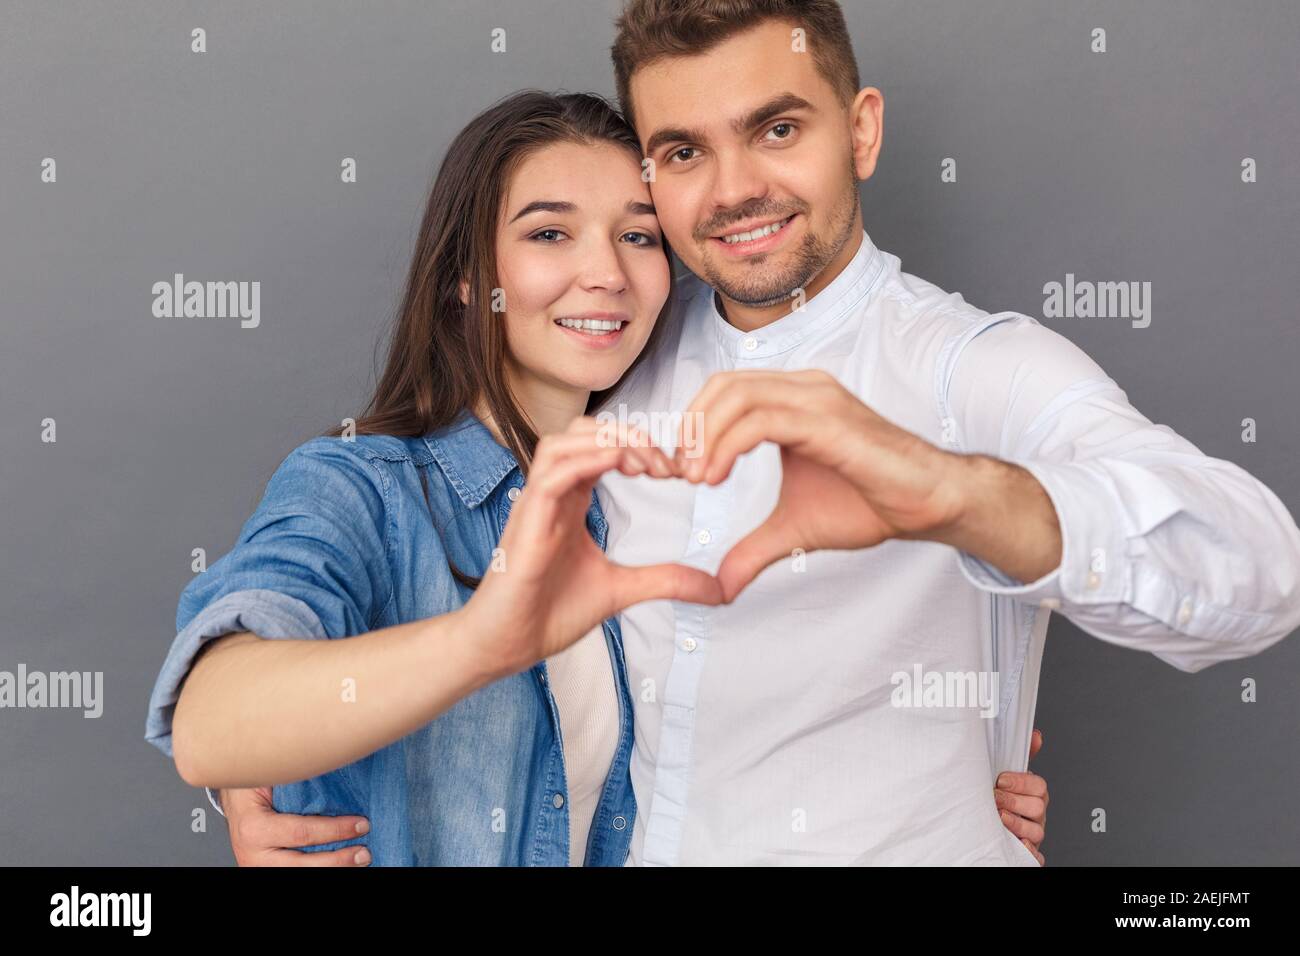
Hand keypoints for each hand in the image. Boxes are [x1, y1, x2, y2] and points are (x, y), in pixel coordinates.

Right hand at [221, 786, 372, 865]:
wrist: (233, 801)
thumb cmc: (253, 787)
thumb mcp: (270, 779)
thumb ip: (297, 782)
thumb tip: (337, 771)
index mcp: (254, 827)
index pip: (302, 833)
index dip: (335, 830)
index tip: (362, 824)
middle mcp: (253, 853)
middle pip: (302, 864)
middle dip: (338, 860)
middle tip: (364, 853)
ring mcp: (257, 866)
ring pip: (300, 873)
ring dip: (333, 869)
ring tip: (358, 861)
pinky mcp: (265, 871)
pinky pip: (295, 872)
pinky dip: (319, 868)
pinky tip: (339, 864)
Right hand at [463, 416, 723, 678]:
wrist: (507, 644)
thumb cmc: (549, 612)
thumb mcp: (623, 590)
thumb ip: (666, 581)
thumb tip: (717, 590)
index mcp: (571, 499)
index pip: (602, 447)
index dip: (640, 447)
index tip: (675, 471)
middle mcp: (552, 493)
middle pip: (583, 431)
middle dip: (629, 435)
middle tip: (665, 463)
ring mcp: (536, 503)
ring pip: (563, 442)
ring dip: (608, 441)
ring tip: (644, 463)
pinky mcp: (526, 520)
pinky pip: (552, 473)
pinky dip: (586, 461)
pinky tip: (618, 465)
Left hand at [674, 369, 965, 601]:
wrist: (928, 504)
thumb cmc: (870, 504)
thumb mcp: (793, 530)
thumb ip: (752, 549)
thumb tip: (721, 586)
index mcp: (792, 401)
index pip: (723, 392)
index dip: (692, 426)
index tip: (677, 472)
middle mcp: (802, 389)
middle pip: (722, 385)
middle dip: (690, 426)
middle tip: (676, 473)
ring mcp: (816, 399)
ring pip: (737, 395)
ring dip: (704, 435)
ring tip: (694, 478)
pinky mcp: (828, 421)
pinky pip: (763, 419)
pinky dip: (728, 444)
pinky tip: (716, 478)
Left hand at [994, 728, 1048, 864]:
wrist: (986, 820)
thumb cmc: (1000, 795)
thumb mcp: (1008, 774)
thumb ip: (1020, 756)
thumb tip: (1036, 736)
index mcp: (1034, 794)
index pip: (1039, 786)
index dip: (1021, 782)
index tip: (1001, 780)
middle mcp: (1036, 814)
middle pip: (1038, 808)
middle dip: (1014, 802)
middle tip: (995, 798)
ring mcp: (1033, 833)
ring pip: (1036, 831)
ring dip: (1017, 823)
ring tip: (999, 817)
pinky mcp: (1028, 851)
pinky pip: (1036, 856)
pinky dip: (1029, 851)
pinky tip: (1017, 842)